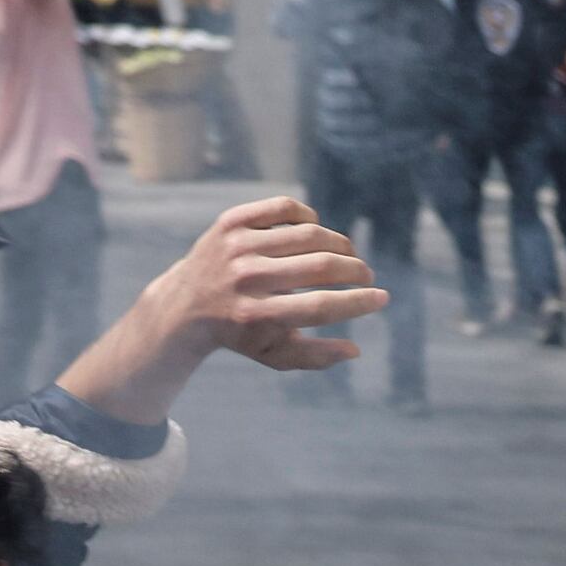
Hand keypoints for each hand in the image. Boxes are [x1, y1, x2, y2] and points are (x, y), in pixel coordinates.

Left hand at [73, 192, 390, 411]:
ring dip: (339, 244)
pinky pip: (284, 208)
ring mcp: (237, 246)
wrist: (184, 305)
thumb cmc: (241, 333)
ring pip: (307, 234)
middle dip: (355, 270)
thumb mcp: (273, 354)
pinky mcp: (231, 222)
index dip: (357, 302)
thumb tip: (356, 349)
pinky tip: (315, 231)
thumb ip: (315, 357)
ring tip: (347, 255)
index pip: (320, 306)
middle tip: (365, 276)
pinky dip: (308, 217)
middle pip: (318, 267)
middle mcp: (246, 279)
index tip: (381, 298)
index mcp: (257, 317)